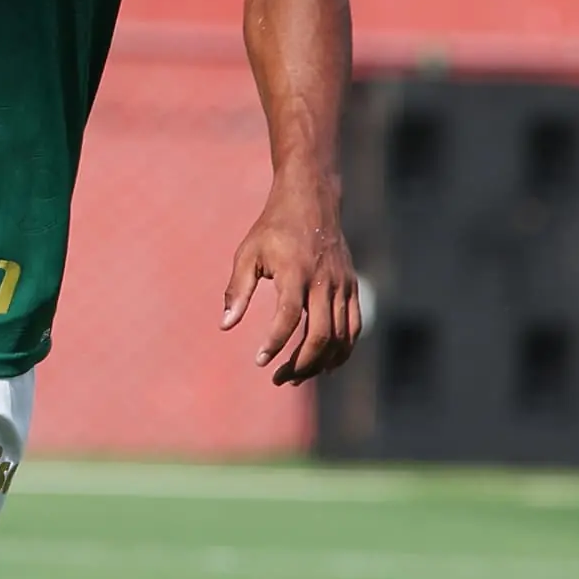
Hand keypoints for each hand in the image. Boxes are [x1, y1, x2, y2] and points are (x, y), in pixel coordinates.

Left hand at [220, 183, 361, 383]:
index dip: (275, 342)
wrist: (312, 199)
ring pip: (341, 336)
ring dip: (320, 363)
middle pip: (321, 335)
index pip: (289, 316)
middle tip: (278, 379)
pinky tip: (323, 365)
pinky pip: (353, 327)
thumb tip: (225, 326)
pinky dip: (342, 350)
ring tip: (295, 376)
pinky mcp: (351, 286)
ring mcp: (342, 284)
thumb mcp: (248, 253)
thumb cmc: (273, 227)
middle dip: (301, 364)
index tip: (260, 360)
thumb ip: (238, 291)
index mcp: (295, 271)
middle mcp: (323, 280)